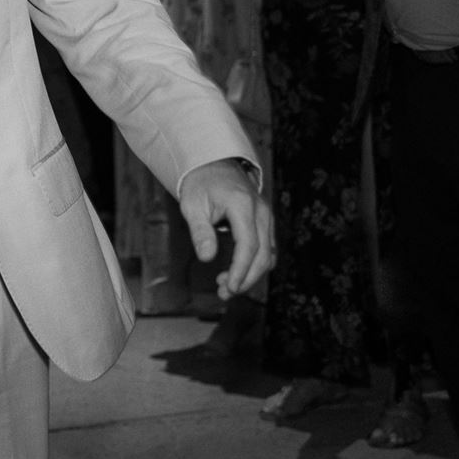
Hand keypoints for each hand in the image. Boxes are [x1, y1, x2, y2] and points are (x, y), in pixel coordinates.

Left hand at [176, 157, 272, 298]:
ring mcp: (266, 217)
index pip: (249, 245)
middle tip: (225, 293)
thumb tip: (206, 257)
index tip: (230, 287)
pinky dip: (254, 264)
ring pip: (267, 254)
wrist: (213, 164)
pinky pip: (266, 249)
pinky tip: (235, 273)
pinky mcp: (264, 223)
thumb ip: (200, 231)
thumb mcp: (192, 204)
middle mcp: (261, 212)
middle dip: (246, 278)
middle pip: (262, 254)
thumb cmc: (200, 183)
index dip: (241, 269)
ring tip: (225, 287)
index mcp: (243, 206)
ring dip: (250, 274)